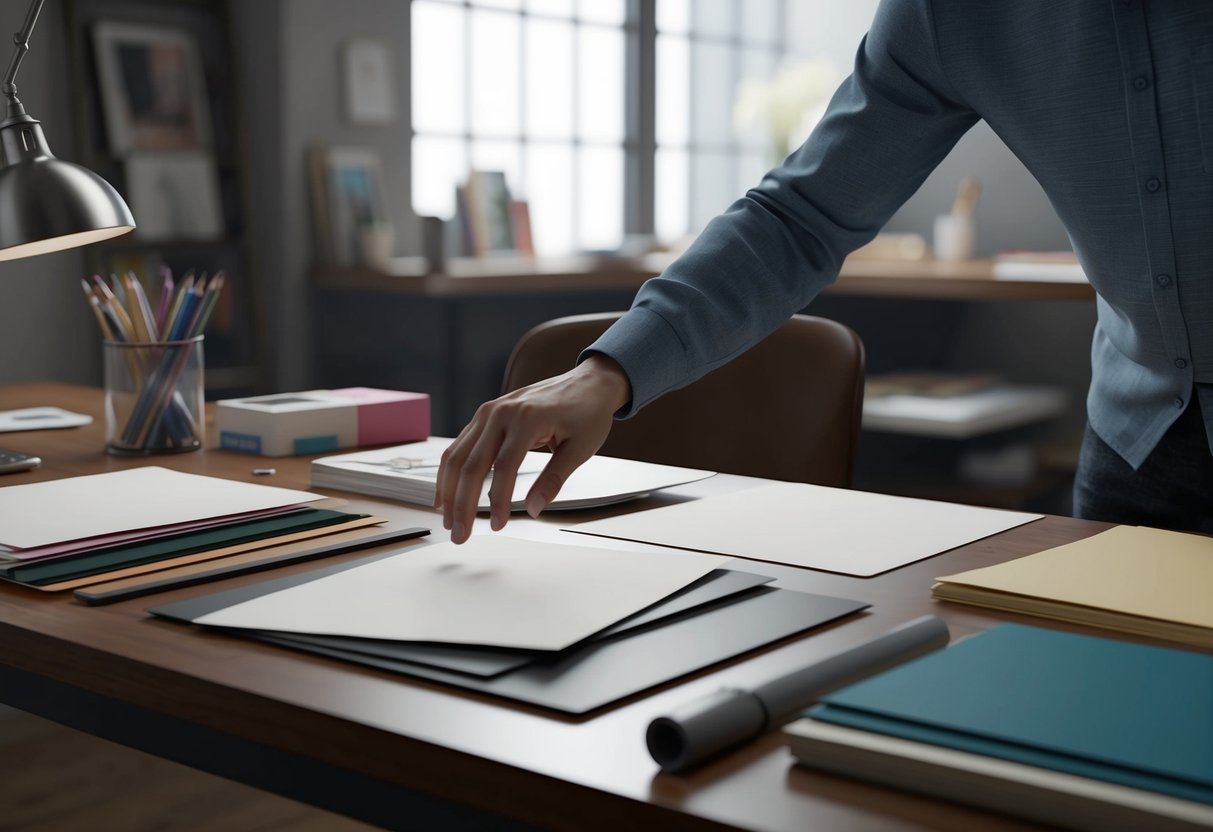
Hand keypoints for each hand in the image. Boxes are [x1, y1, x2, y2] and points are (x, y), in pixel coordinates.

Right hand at [435, 354, 631, 543]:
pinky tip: (447, 494)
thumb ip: (554, 479)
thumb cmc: (586, 414)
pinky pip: (460, 445)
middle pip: (472, 464)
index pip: (504, 467)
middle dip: (463, 504)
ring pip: (457, 455)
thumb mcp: (580, 448)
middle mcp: (500, 412)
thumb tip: (534, 510)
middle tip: (460, 536)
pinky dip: (450, 472)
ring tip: (449, 521)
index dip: (498, 501)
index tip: (497, 526)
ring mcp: (488, 411)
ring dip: (449, 491)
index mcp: (527, 418)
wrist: (587, 383)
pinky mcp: (484, 415)